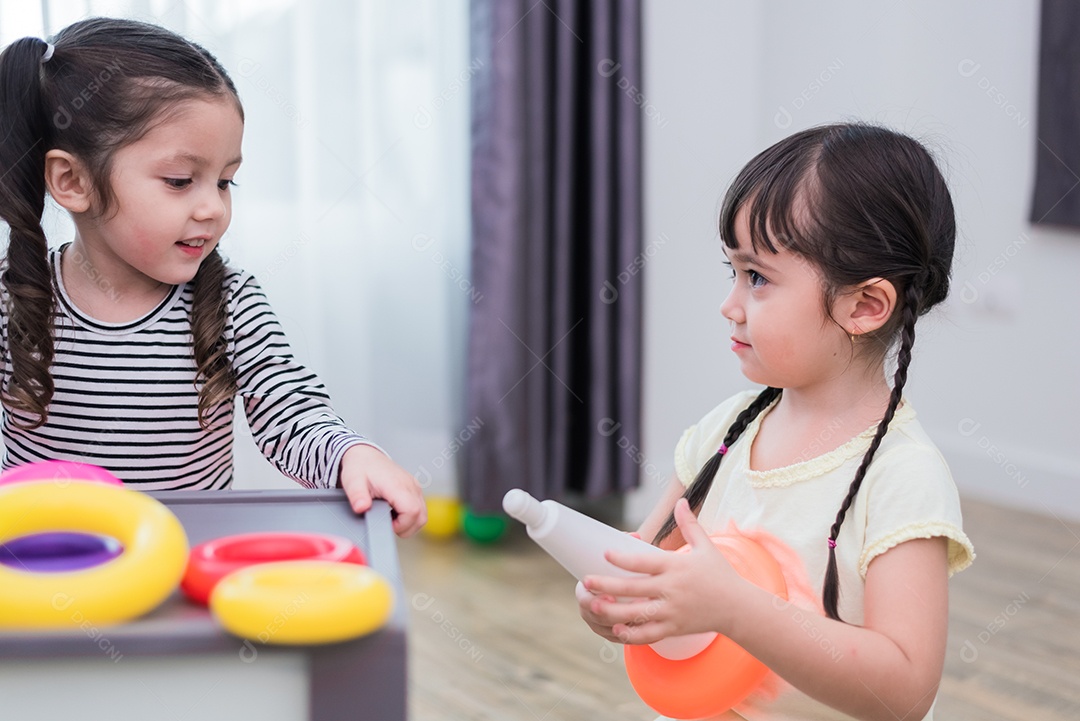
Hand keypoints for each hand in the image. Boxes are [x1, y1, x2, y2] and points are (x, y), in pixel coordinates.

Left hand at [338, 444, 426, 536]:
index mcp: (397, 485)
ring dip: (409, 523)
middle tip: (388, 524)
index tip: (387, 524)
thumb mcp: (353, 482)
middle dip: (406, 528)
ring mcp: (414, 486)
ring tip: (391, 518)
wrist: (365, 456)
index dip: (401, 525)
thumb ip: (357, 496)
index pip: (412, 512)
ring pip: (423, 515)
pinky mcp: (415, 488)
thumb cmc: (360, 467)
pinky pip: (420, 508)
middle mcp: (410, 485)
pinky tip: (394, 512)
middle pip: (421, 517)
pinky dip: (410, 516)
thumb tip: (361, 508)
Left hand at [582, 499, 747, 644]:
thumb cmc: (720, 574)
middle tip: (585, 581)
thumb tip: (680, 501)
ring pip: (636, 614)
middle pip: (633, 589)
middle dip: (606, 586)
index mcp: (675, 567)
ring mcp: (672, 611)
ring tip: (592, 605)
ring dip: (612, 611)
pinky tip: (614, 629)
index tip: (605, 554)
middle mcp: (671, 590)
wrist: (738, 608)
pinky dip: (631, 634)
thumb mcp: (706, 547)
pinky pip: (648, 634)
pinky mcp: (674, 628)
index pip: (644, 562)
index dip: (623, 559)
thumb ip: (690, 524)